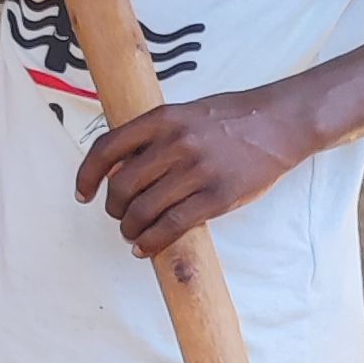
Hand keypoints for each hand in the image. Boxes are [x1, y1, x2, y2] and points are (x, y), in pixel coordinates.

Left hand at [73, 88, 313, 258]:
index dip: (87, 175)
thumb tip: (118, 172)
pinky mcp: (217, 197)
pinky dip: (151, 242)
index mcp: (163, 118)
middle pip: (122, 186)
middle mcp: (175, 143)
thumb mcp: (186, 114)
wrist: (280, 122)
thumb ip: (154, 137)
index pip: (107, 149)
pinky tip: (146, 248)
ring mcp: (197, 171)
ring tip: (133, 234)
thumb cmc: (231, 119)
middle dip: (114, 209)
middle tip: (120, 216)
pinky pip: (171, 227)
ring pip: (143, 211)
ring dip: (131, 229)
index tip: (83, 194)